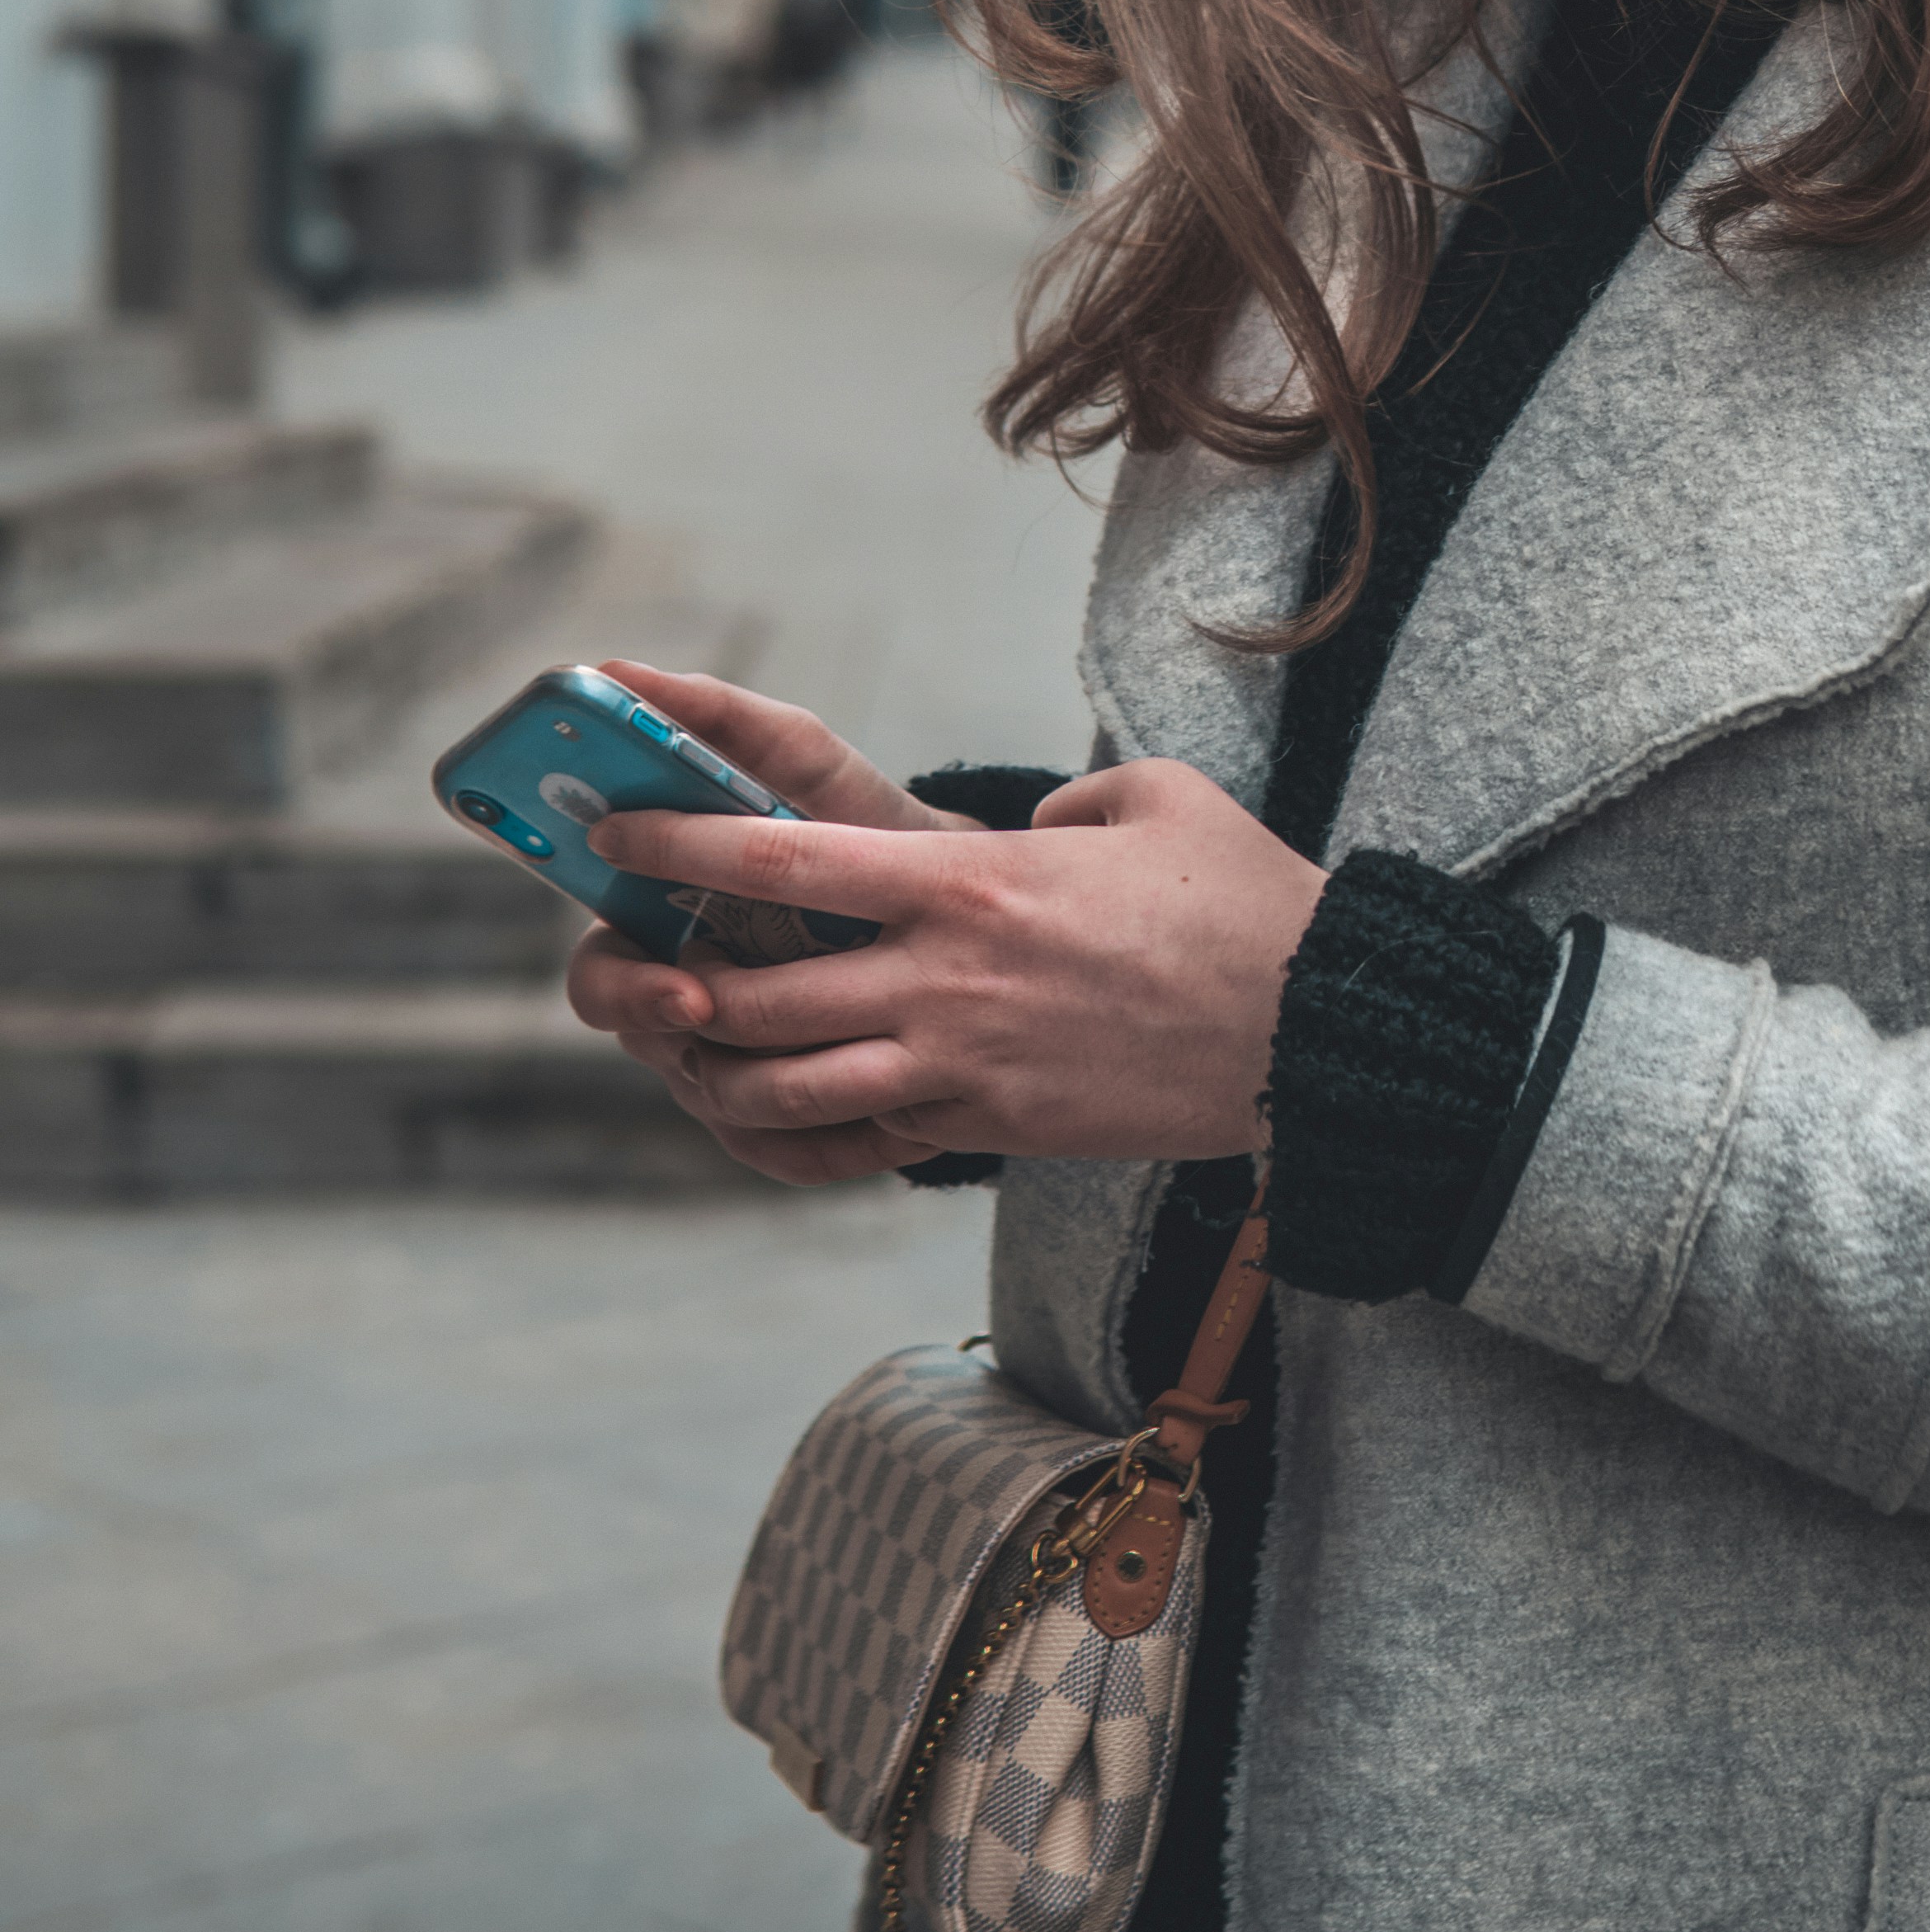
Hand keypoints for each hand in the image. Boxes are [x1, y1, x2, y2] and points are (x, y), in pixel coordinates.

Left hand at [568, 741, 1324, 1189]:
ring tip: (688, 1043)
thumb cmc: (1243, 903)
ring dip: (721, 1067)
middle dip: (669, 979)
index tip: (617, 832)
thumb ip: (1071, 801)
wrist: (1310, 1034)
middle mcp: (947, 978)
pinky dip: (816, 1116)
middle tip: (630, 959)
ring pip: (788, 1083)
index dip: (682, 846)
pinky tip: (797, 1093)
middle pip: (754, 992)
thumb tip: (1035, 828)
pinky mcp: (994, 1127)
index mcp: (970, 882)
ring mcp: (964, 1065)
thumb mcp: (1153, 801)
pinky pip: (870, 1130)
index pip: (782, 862)